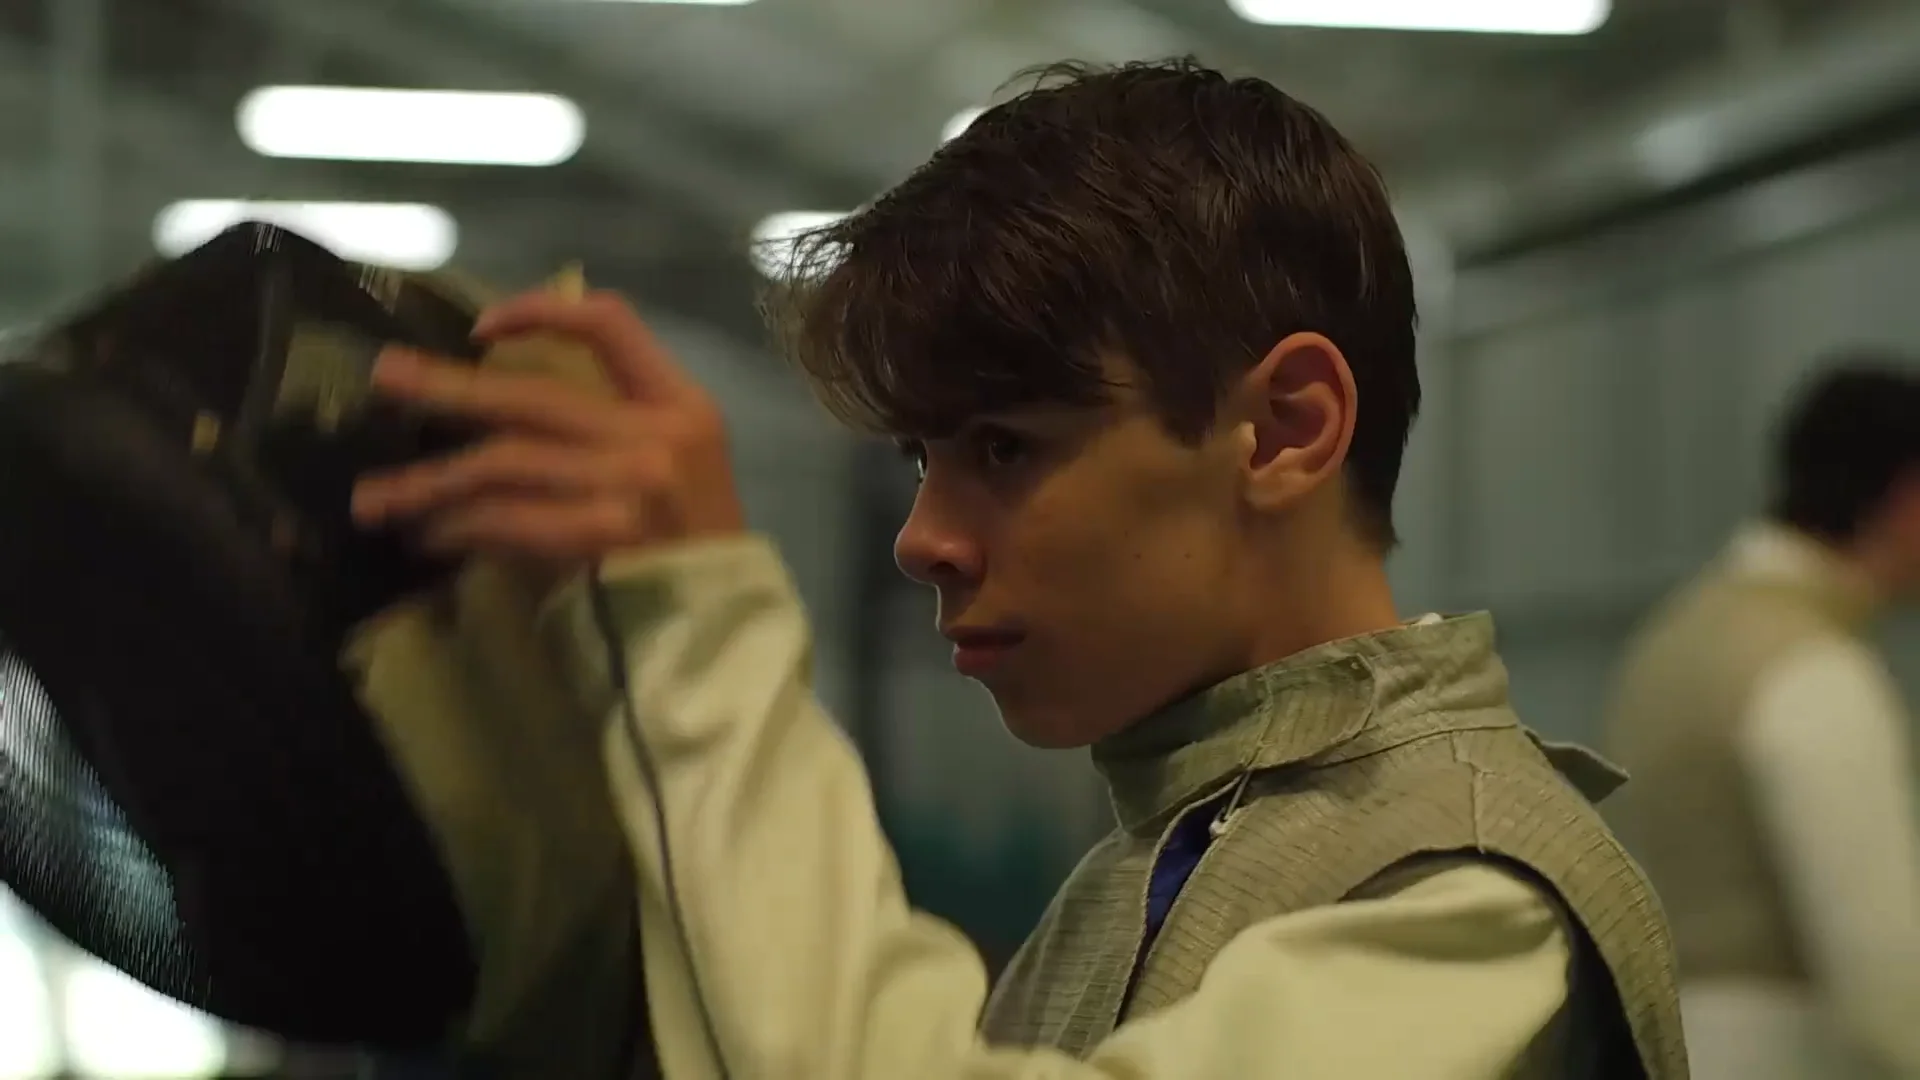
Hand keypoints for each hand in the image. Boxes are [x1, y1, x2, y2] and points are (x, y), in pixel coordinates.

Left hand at [351, 289, 745, 566]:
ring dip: (433, 481)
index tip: (479, 327)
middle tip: (383, 376)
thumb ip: (617, 422)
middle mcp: (657, 433)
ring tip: (376, 498)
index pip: (611, 323)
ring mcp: (632, 484)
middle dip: (447, 387)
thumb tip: (499, 403)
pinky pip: (510, 518)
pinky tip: (429, 535)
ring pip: (506, 461)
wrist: (724, 622)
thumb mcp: (683, 460)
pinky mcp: (605, 535)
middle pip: (532, 396)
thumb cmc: (695, 542)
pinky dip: (462, 526)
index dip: (541, 311)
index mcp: (681, 403)